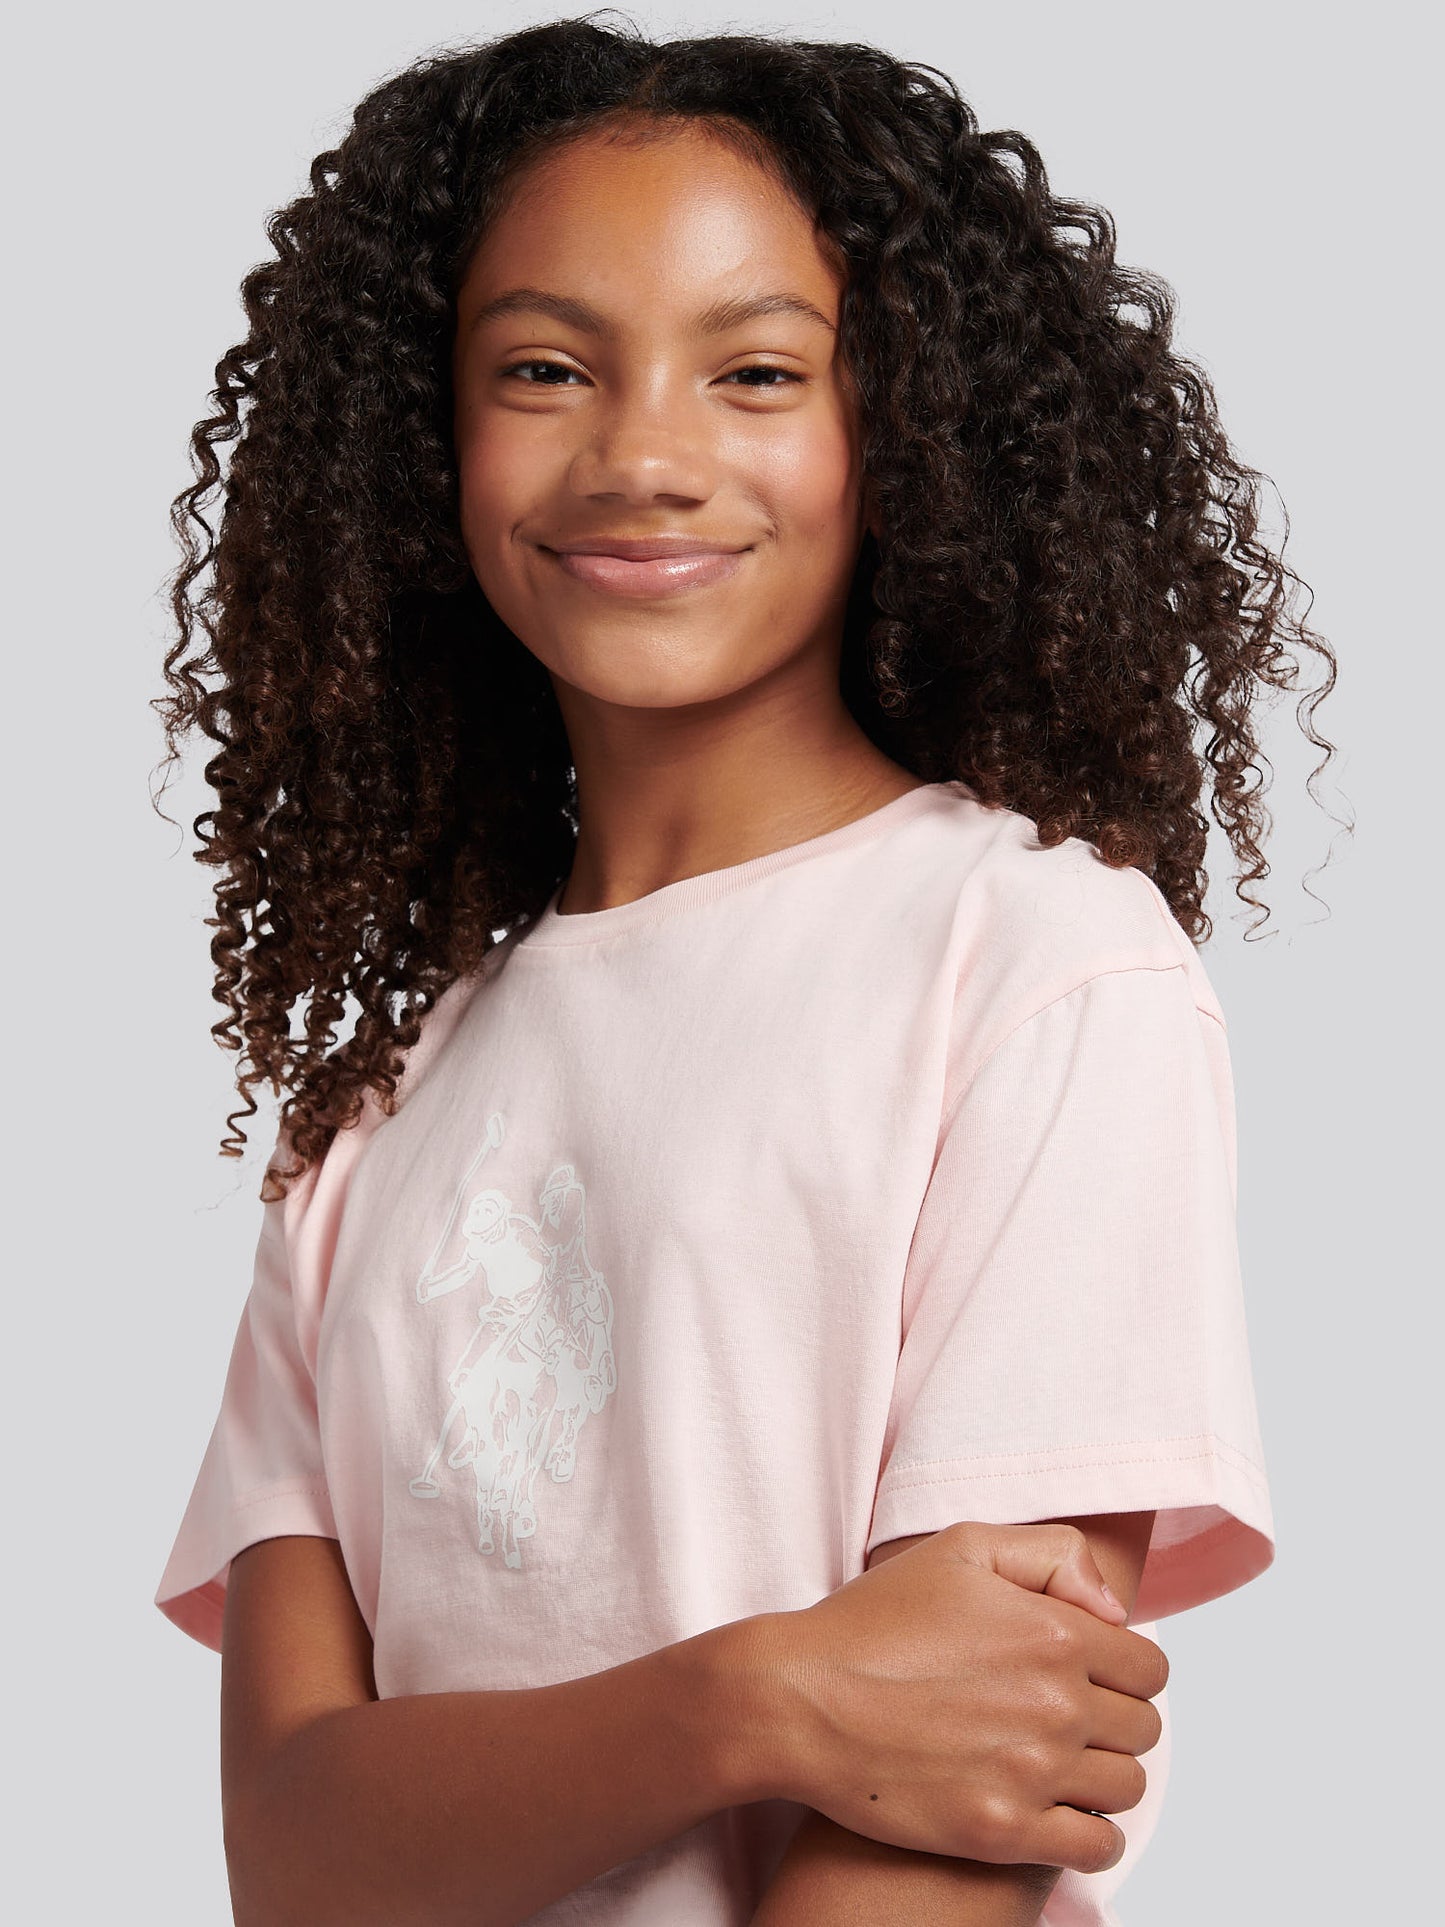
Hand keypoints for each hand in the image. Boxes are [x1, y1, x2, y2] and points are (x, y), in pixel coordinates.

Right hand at [764, 1521, 1167, 1873]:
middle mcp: (1055, 1704)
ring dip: (1103, 1777)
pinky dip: (1090, 1835)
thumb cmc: (873, 1621)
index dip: (1122, 1670)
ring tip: (1057, 1765)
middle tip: (1063, 1718)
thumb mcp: (960, 1548)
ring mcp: (1030, 1773)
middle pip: (1143, 1730)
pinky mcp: (1000, 1832)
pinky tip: (1055, 1813)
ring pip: (1126, 1789)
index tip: (1085, 1676)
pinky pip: (1096, 1847)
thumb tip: (1113, 1612)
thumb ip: (1054, 1555)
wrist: (798, 1700)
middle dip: (1114, 1721)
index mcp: (1056, 1634)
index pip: (1150, 1668)